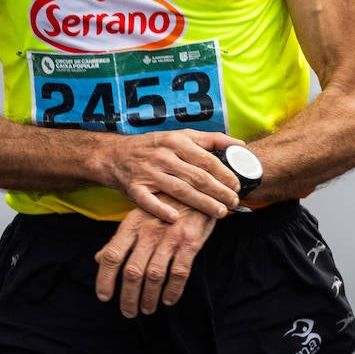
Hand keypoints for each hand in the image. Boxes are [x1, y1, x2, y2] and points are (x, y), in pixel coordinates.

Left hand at [95, 197, 216, 317]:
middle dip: (128, 297)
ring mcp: (169, 236)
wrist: (196, 188)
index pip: (111, 254)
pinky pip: (179, 273)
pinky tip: (168, 300)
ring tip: (147, 309)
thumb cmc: (163, 206)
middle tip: (129, 312)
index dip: (105, 278)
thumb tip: (98, 258)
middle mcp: (148, 231)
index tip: (104, 297)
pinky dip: (173, 291)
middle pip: (132, 271)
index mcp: (131, 224)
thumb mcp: (138, 216)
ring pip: (154, 276)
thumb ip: (119, 239)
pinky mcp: (190, 242)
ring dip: (149, 298)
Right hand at [100, 130, 242, 220]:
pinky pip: (149, 201)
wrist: (114, 154)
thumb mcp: (179, 135)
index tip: (237, 185)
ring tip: (219, 212)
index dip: (225, 173)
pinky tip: (175, 218)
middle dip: (218, 191)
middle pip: (197, 176)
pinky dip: (162, 209)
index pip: (206, 159)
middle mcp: (163, 156)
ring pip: (179, 190)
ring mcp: (148, 172)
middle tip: (234, 202)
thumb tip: (240, 145)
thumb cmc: (153, 146)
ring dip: (201, 202)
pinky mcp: (134, 188)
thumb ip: (210, 139)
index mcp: (176, 141)